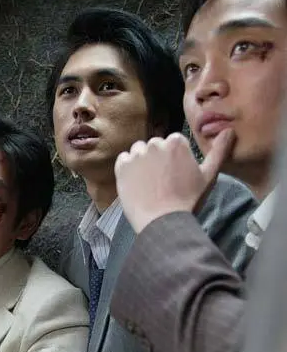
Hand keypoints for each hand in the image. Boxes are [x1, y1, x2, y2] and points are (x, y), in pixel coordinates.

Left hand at [114, 130, 233, 232]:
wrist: (162, 220)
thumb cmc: (189, 199)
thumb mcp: (209, 175)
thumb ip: (219, 150)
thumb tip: (230, 130)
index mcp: (176, 142)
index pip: (173, 142)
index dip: (175, 157)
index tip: (176, 172)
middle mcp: (154, 144)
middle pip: (155, 145)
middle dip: (158, 157)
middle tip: (163, 178)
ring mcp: (136, 155)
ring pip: (138, 151)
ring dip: (142, 161)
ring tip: (149, 181)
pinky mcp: (121, 167)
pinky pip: (123, 160)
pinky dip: (127, 168)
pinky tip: (137, 182)